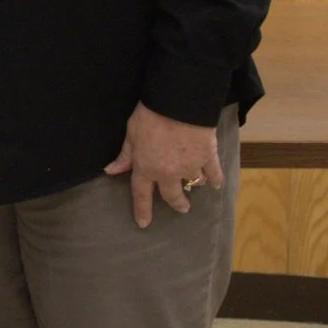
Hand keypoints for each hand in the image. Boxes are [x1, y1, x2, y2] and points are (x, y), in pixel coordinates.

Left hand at [103, 102, 222, 228]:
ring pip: (194, 182)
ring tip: (197, 183)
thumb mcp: (131, 134)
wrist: (178, 104)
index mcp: (146, 167)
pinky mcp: (209, 158)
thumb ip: (125, 156)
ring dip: (195, 183)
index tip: (144, 224)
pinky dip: (215, 180)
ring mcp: (191, 167)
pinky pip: (214, 174)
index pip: (141, 194)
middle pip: (172, 195)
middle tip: (182, 207)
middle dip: (177, 203)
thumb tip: (111, 171)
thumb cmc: (149, 116)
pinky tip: (216, 184)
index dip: (142, 210)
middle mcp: (169, 173)